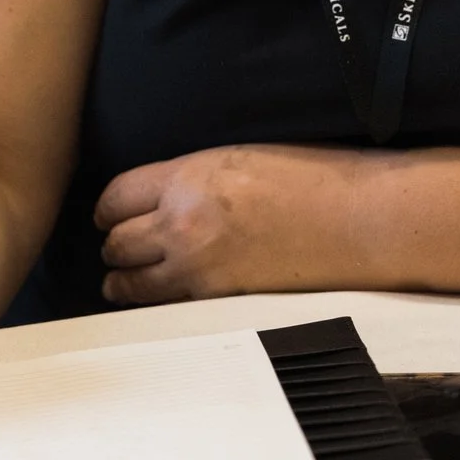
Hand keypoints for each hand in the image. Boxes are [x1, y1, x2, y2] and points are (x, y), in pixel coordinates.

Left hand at [94, 145, 366, 304]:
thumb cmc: (311, 178)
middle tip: (114, 245)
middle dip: (112, 243)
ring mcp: (197, 266)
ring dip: (122, 279)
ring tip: (120, 279)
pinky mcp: (217, 298)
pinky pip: (165, 303)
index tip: (109, 214)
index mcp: (187, 177)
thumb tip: (165, 192)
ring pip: (132, 281)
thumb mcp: (238, 157)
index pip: (117, 195)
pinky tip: (155, 295)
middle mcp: (182, 222)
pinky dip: (153, 300)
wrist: (352, 218)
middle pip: (117, 241)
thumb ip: (192, 177)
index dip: (108, 208)